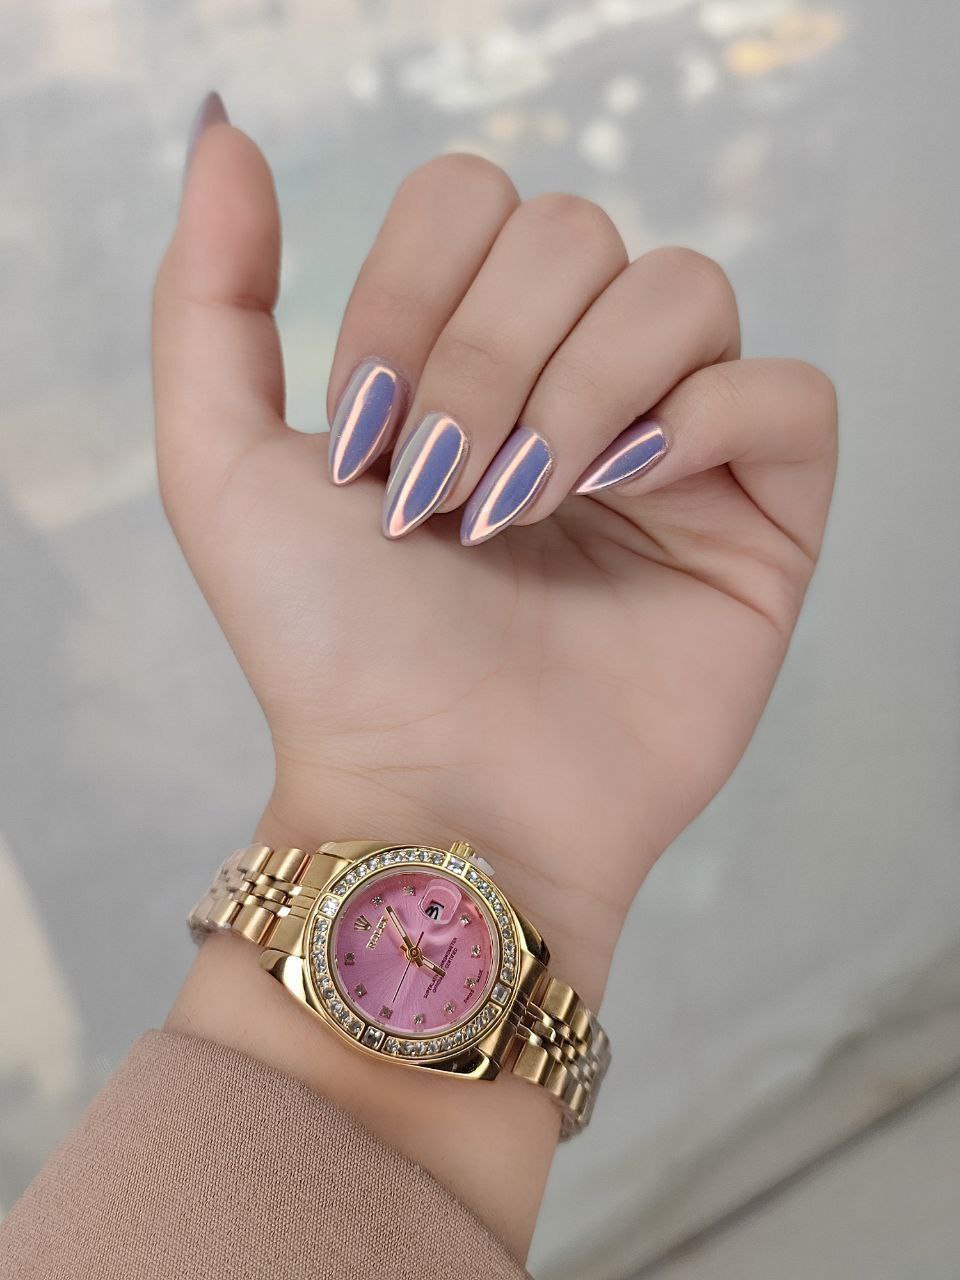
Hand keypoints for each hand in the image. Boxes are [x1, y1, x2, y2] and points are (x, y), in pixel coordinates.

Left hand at [155, 115, 835, 1012]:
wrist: (434, 797)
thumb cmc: (332, 652)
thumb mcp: (222, 468)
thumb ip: (206, 297)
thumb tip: (224, 135)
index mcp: (465, 357)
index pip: (475, 201)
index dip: (413, 294)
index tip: (367, 440)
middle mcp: (575, 382)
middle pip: (577, 232)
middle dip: (488, 358)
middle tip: (445, 495)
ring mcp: (675, 448)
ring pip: (683, 291)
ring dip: (585, 392)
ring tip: (529, 511)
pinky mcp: (761, 519)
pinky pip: (788, 395)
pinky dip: (711, 421)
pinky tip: (636, 496)